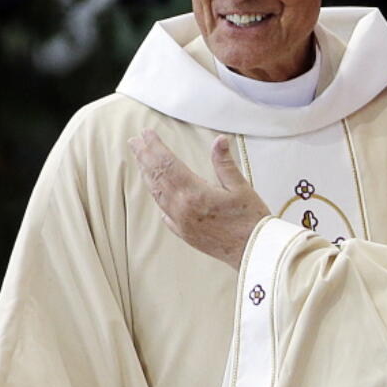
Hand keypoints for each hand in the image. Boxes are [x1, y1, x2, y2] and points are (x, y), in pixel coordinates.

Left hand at [129, 130, 269, 268]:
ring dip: (147, 175)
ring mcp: (180, 222)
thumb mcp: (240, 187)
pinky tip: (156, 191)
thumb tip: (219, 140)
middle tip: (134, 141)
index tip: (146, 133)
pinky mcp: (184, 233)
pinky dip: (158, 197)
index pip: (167, 164)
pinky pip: (164, 212)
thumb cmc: (250, 220)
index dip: (155, 147)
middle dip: (144, 157)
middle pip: (157, 177)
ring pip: (157, 194)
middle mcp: (182, 208)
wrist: (252, 252)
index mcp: (194, 193)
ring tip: (140, 160)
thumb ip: (224, 163)